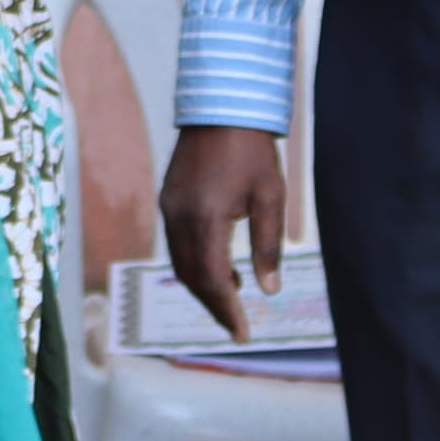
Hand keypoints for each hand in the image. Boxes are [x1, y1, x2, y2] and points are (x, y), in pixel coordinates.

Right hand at [162, 124, 287, 340]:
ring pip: (180, 262)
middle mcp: (180, 217)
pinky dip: (196, 263)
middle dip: (213, 305)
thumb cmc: (252, 150)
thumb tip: (268, 289)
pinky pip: (178, 243)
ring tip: (232, 299)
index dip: (227, 311)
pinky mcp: (168, 199)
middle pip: (191, 277)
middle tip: (236, 326)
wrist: (221, 106)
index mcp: (206, 218)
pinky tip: (221, 266)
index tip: (243, 334)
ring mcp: (169, 207)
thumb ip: (268, 246)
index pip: (213, 280)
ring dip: (203, 285)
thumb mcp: (271, 197)